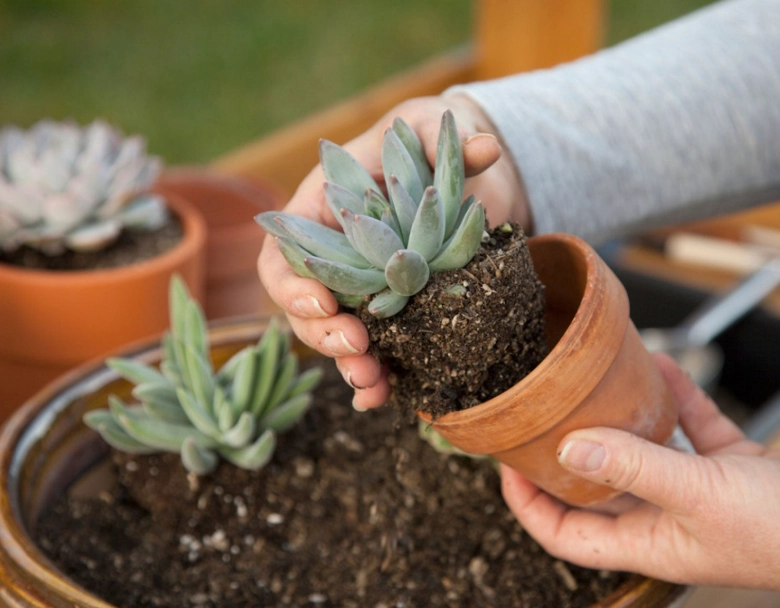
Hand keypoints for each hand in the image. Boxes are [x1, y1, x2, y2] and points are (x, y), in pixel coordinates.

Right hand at [257, 94, 529, 409]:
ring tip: (373, 384)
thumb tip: (484, 147)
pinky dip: (375, 375)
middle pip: (304, 307)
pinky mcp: (391, 310)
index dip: (292, 285)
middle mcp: (333, 256)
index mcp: (321, 212)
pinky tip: (387, 396)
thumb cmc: (425, 144)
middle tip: (357, 349)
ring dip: (348, 365)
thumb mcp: (429, 131)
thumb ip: (441, 138)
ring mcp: (359, 288)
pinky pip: (373, 348)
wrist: (453, 175)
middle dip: (323, 335)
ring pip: (336, 336)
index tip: (325, 302)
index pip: (284, 254)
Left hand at [501, 352, 779, 588]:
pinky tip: (663, 367)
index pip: (566, 535)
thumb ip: (635, 468)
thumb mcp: (701, 495)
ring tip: (594, 385)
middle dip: (566, 454)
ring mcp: (699, 493)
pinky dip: (676, 400)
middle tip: (539, 417)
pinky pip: (691, 430)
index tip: (506, 466)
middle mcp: (666, 519)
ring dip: (622, 420)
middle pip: (597, 489)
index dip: (528, 505)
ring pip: (643, 454)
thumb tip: (570, 447)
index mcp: (649, 541)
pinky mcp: (730, 469)